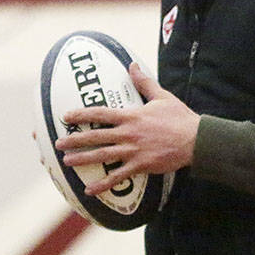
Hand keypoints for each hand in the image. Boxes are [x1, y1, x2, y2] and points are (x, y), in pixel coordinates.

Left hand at [54, 63, 198, 194]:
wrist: (196, 140)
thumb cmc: (179, 117)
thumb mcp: (161, 96)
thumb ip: (144, 82)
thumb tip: (132, 65)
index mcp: (131, 115)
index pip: (100, 113)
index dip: (81, 115)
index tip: (65, 116)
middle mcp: (128, 133)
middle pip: (96, 136)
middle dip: (75, 140)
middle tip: (58, 143)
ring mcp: (134, 150)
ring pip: (103, 156)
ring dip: (83, 159)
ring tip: (67, 162)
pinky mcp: (141, 166)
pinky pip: (118, 177)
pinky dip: (103, 184)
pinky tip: (89, 190)